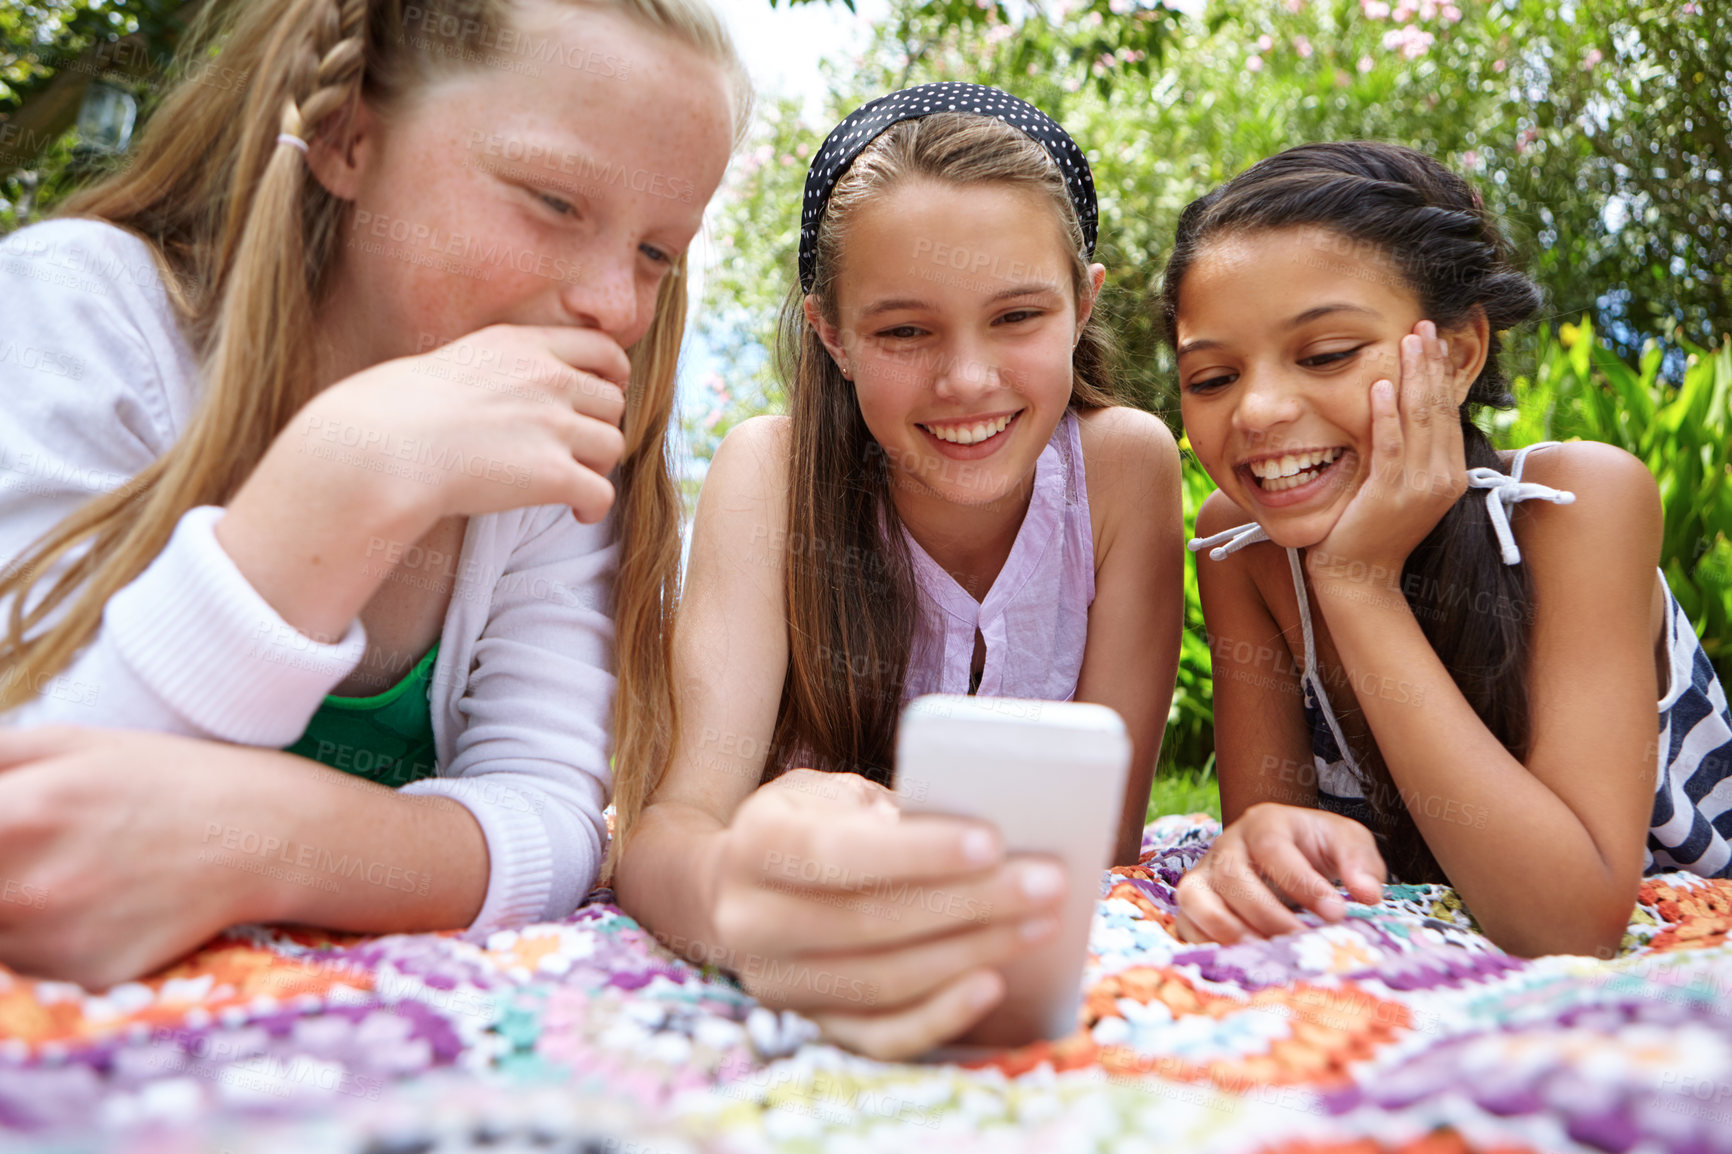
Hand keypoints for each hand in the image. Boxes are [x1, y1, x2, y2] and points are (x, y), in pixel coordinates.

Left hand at [0, 726, 261, 988]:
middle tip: (19, 853)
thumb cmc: (156, 778)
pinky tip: (83, 906)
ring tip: (54, 874)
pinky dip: (34, 942)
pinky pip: (25, 968)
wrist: (263, 832)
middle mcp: (28, 890)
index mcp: (15, 815)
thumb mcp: (59, 745)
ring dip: (3, 910)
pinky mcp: (85, 979)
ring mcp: (57, 943)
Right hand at [281, 324, 631, 529]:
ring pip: (613, 445)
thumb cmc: (392, 413)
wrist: (380, 448)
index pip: (603, 349)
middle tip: (577, 450)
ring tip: (570, 481)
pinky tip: (577, 513)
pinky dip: (595, 506)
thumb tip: (502, 391)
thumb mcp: (452, 363)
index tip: (601, 399)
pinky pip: (603, 492)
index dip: (613, 377)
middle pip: (613, 402)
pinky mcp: (552, 474)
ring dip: (598, 466)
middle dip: (600, 427)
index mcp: (522, 345)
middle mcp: (546, 378)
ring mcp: (552, 425)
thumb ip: (495, 369)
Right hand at [704, 770, 1064, 1059]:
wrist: (743, 887)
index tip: (992, 840)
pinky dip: (939, 1015)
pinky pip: (878, 1037)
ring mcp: (775, 983)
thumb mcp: (839, 795)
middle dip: (969, 902)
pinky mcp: (806, 1026)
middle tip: (1047, 882)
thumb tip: (983, 842)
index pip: (837, 853)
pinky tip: (993, 984)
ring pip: (882, 981)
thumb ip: (892, 810)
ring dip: (971, 953)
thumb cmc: (817, 826)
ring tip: (1040, 923)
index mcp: (756, 843)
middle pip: (870, 921)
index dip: (916, 852)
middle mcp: (750, 921)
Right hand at [1173, 802, 1385, 943]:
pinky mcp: (1194, 902)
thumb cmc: (1317, 848)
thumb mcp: (1347, 842)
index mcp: (1264, 822)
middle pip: (1231, 875)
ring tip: (1269, 954)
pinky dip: (1207, 944)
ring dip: (1231, 931)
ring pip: (1197, 898)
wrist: (1289, 853)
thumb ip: (1361, 863)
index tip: (1336, 914)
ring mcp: (1204, 873)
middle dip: (1268, 914)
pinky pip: (1185, 924)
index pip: (1272, 847)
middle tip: (1303, 941)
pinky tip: (1244, 960)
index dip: (1301, 882)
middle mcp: (1227, 844)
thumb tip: (1367, 895)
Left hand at [1307, 320, 1466, 583]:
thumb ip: (1411, 456)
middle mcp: (1443, 478)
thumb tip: (1407, 415)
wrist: (1360, 576)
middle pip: (1438, 407)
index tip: (1433, 339)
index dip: (1440, 373)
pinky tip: (1381, 386)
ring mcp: (1419, 486)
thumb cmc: (1374, 532)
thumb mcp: (1403, 489)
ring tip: (1407, 340)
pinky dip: (1386, 414)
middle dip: (1430, 363)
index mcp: (1451, 475)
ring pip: (1419, 419)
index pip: (1447, 412)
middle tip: (1423, 324)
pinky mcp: (1390, 493)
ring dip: (1412, 376)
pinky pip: (1390, 445)